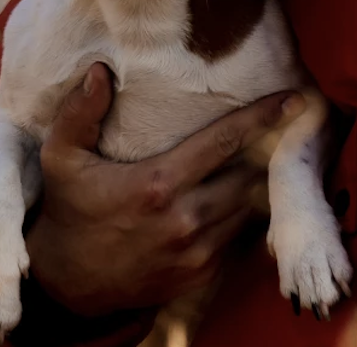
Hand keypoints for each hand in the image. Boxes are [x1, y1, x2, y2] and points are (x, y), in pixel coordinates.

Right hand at [22, 64, 302, 317]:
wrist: (67, 285)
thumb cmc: (68, 213)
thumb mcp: (62, 160)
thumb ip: (80, 114)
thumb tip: (101, 70)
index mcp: (158, 185)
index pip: (225, 142)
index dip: (263, 117)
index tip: (294, 99)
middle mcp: (185, 219)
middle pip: (250, 174)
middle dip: (267, 151)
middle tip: (283, 129)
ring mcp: (197, 251)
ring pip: (250, 207)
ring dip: (259, 184)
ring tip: (267, 160)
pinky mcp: (202, 275)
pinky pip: (240, 238)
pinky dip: (244, 216)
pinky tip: (242, 198)